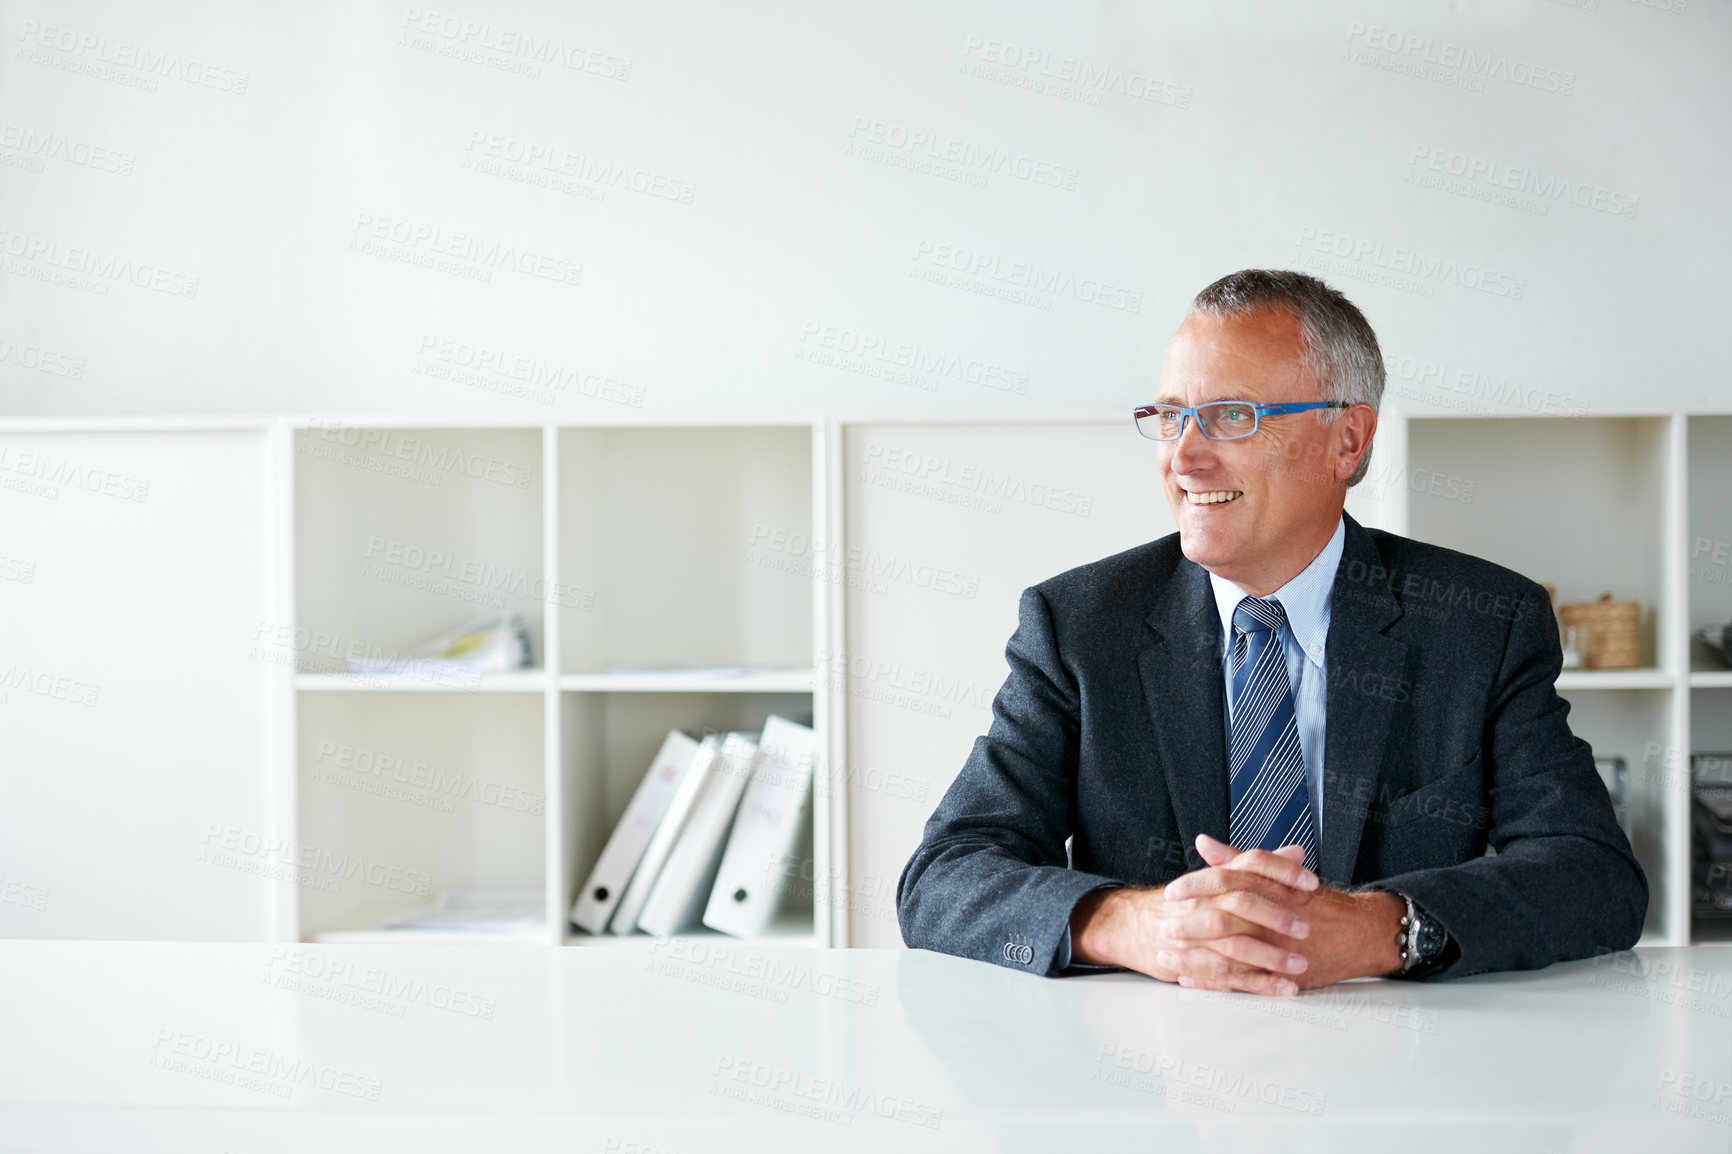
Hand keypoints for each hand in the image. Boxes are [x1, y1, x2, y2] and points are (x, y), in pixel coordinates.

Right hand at [1068, 838, 1318, 995]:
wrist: (1132, 925)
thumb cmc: (1181, 903)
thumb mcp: (1219, 877)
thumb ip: (1260, 866)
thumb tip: (1296, 852)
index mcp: (1214, 878)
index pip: (1250, 864)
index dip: (1282, 872)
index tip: (1311, 882)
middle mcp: (1204, 902)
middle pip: (1242, 903)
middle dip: (1276, 916)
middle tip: (1305, 926)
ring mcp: (1198, 935)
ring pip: (1236, 944)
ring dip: (1271, 956)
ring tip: (1300, 963)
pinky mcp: (1196, 964)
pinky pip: (1230, 976)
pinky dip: (1259, 984)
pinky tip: (1283, 988)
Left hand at [1163, 834, 1406, 991]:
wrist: (1361, 932)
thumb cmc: (1317, 902)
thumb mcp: (1280, 875)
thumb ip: (1238, 861)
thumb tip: (1203, 842)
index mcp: (1272, 889)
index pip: (1227, 882)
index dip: (1196, 887)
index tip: (1172, 892)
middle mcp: (1274, 919)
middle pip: (1223, 921)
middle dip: (1189, 926)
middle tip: (1164, 928)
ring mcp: (1279, 950)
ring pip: (1229, 956)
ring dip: (1194, 958)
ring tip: (1168, 957)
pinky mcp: (1284, 976)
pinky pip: (1243, 982)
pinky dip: (1214, 982)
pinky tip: (1191, 979)